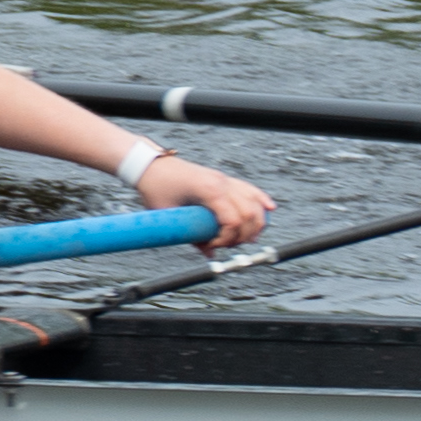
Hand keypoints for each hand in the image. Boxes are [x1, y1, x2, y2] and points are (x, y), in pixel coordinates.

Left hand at [132, 151, 275, 243]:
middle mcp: (221, 183)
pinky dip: (261, 199)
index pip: (233, 220)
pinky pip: (249, 189)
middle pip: (250, 213)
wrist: (150, 166)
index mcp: (209, 190)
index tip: (214, 246)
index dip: (228, 239)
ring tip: (249, 237)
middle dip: (245, 234)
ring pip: (254, 201)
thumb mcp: (170, 216)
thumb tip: (209, 254)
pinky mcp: (223, 179)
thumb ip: (190, 236)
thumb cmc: (155, 188)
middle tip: (229, 245)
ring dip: (257, 222)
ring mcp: (224, 179)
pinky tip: (270, 208)